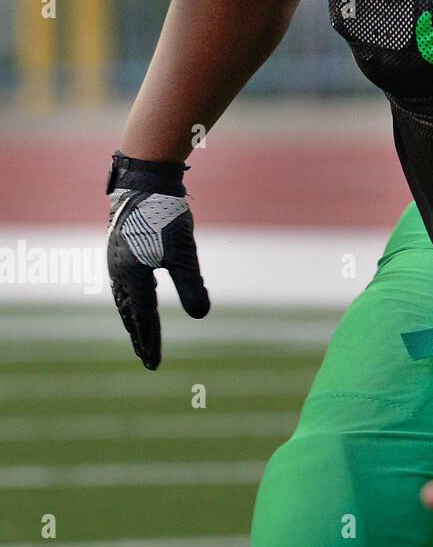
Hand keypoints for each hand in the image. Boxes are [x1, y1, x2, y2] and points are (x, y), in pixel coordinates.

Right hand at [106, 153, 209, 368]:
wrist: (145, 183)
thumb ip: (190, 284)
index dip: (150, 341)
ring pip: (124, 299)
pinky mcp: (121, 249)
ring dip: (133, 320)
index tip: (154, 363)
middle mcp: (118, 273)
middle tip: (148, 359)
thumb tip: (201, 316)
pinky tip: (136, 299)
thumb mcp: (183, 252)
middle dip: (140, 337)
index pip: (143, 319)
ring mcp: (116, 261)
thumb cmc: (165, 217)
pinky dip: (130, 299)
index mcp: (131, 278)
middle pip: (129, 314)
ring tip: (140, 336)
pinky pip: (123, 283)